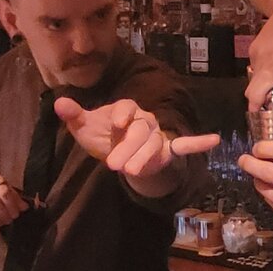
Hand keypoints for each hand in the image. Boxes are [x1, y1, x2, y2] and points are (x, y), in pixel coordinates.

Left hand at [54, 97, 219, 178]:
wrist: (119, 154)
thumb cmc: (104, 137)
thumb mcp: (86, 129)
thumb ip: (74, 115)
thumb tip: (58, 101)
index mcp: (126, 109)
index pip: (127, 107)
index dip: (122, 114)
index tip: (117, 123)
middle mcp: (145, 119)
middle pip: (141, 130)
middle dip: (128, 147)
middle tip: (114, 166)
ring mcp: (158, 134)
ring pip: (156, 143)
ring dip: (146, 156)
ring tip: (133, 171)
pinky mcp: (168, 150)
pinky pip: (185, 144)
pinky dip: (199, 142)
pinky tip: (214, 140)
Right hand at [245, 0, 272, 110]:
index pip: (253, 96)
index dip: (256, 108)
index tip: (263, 113)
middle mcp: (259, 63)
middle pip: (254, 88)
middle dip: (265, 93)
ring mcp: (254, 53)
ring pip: (257, 75)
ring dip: (268, 78)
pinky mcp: (253, 46)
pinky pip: (258, 64)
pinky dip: (266, 67)